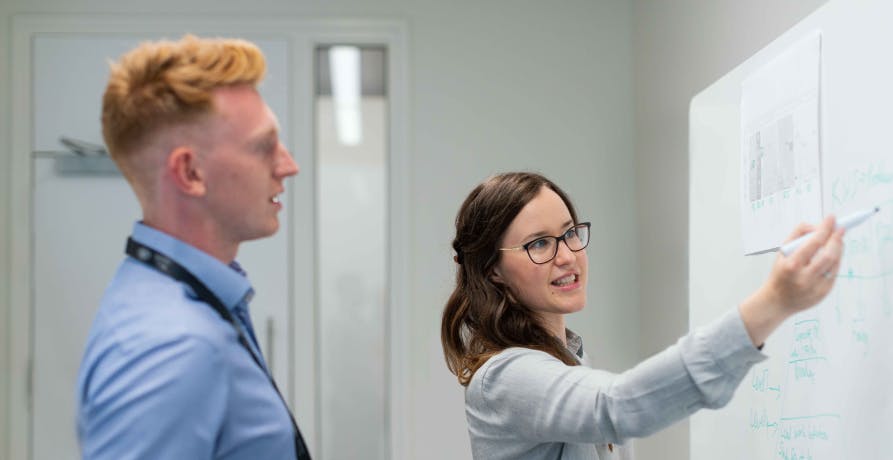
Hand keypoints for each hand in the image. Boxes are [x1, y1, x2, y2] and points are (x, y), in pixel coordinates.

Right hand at [739, 216, 844, 346]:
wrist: (777, 301)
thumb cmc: (780, 273)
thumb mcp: (781, 253)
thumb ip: (797, 236)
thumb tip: (816, 226)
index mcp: (791, 265)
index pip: (813, 243)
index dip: (825, 229)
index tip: (831, 218)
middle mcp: (804, 278)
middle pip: (829, 254)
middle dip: (836, 239)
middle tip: (840, 228)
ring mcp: (816, 287)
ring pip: (835, 263)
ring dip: (838, 248)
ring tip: (837, 240)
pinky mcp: (824, 293)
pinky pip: (834, 272)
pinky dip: (836, 261)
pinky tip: (833, 254)